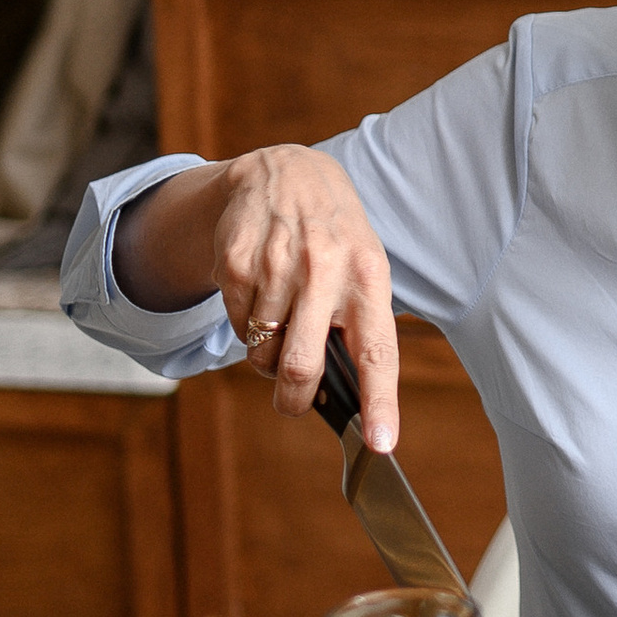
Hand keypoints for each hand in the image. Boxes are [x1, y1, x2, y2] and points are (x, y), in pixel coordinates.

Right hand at [188, 148, 399, 451]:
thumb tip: (351, 397)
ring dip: (269, 355)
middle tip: (294, 402)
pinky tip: (262, 293)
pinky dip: (246, 326)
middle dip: (294, 400)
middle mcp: (325, 271)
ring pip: (263, 353)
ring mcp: (276, 266)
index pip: (378, 352)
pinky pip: (235, 326)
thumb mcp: (365, 268)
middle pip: (302, 367)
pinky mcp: (236, 263)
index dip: (380, 402)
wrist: (285, 173)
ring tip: (283, 320)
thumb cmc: (335, 237)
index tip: (380, 443)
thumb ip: (361, 325)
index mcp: (369, 277)